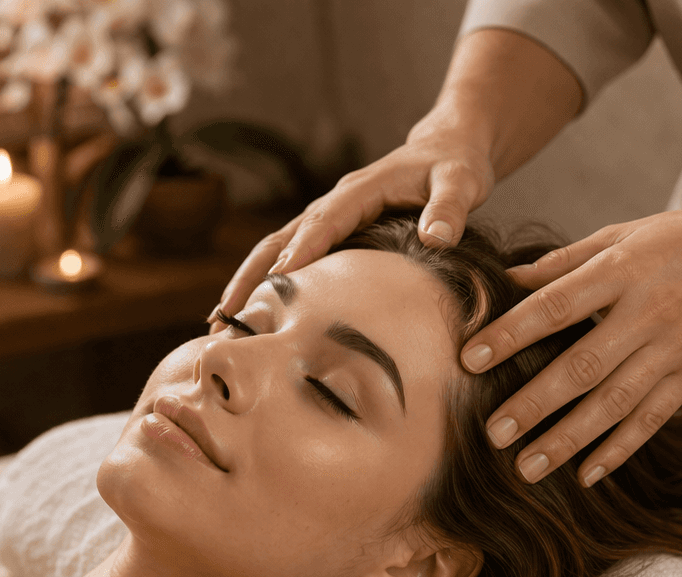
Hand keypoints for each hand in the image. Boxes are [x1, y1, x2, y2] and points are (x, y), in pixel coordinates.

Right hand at [210, 128, 494, 327]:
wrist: (447, 151)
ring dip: (246, 283)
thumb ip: (450, 208)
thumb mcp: (462, 182)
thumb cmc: (454, 168)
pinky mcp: (328, 232)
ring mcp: (326, 218)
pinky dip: (264, 282)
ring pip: (275, 249)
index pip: (324, 223)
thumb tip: (436, 237)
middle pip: (280, 239)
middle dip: (250, 276)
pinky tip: (250, 312)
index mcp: (360, 191)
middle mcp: (334, 203)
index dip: (302, 251)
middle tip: (225, 314)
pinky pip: (287, 256)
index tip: (279, 282)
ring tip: (220, 321)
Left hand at [461, 203, 681, 484]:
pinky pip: (651, 421)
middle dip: (534, 404)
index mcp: (622, 272)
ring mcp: (673, 351)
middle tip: (492, 435)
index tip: (470, 359)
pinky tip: (585, 475)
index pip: (557, 306)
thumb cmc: (680, 241)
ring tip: (526, 468)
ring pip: (614, 405)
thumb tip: (504, 280)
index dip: (513, 333)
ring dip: (568, 441)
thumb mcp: (622, 235)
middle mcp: (648, 315)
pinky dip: (618, 450)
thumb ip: (563, 262)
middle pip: (583, 366)